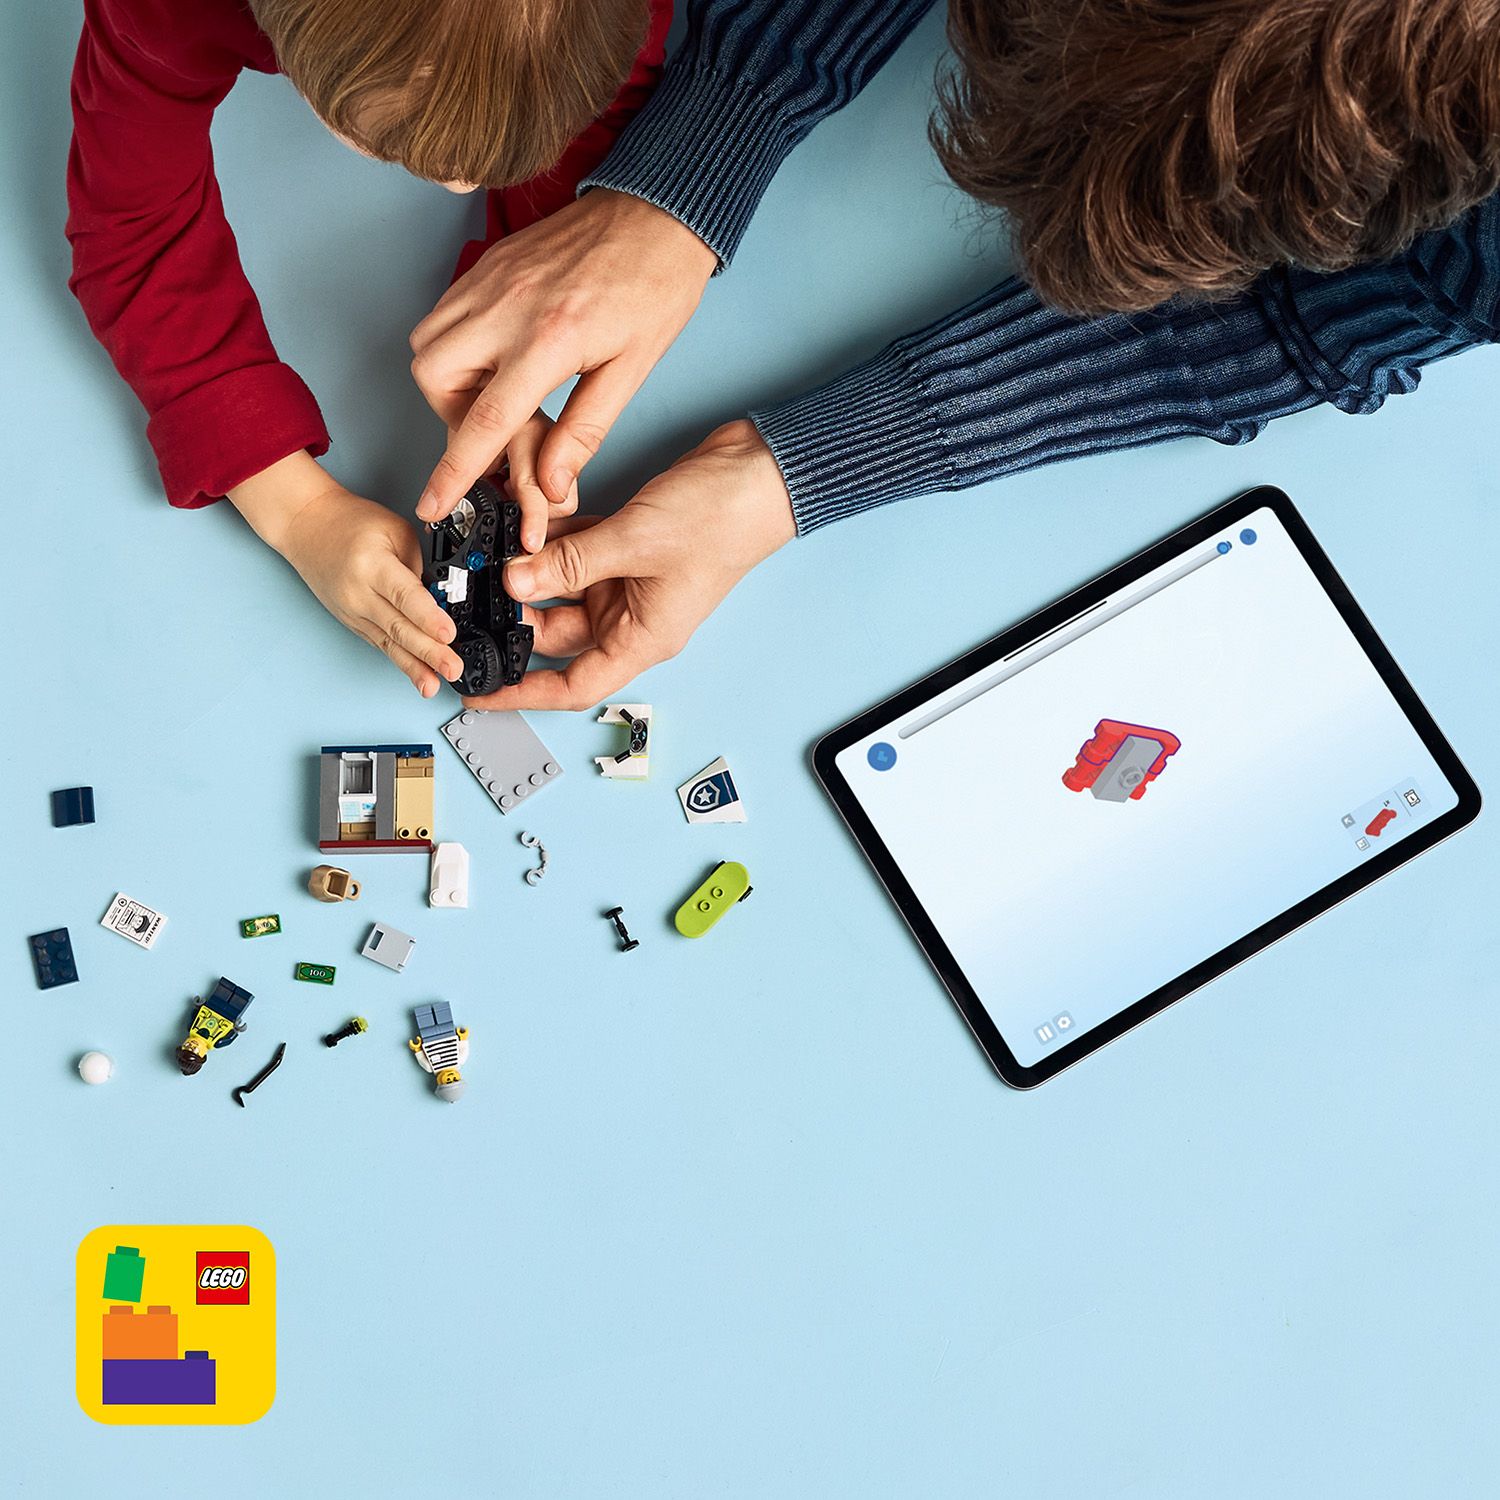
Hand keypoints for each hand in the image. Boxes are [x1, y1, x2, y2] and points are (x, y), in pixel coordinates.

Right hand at [229, 452, 461, 695]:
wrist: (306, 526)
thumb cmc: (350, 524)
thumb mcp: (395, 529)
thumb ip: (420, 563)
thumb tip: (441, 598)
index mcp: (371, 565)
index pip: (404, 595)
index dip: (427, 617)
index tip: (448, 634)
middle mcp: (359, 594)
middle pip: (398, 627)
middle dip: (429, 652)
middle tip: (453, 668)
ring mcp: (353, 612)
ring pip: (389, 644)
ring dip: (414, 667)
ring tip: (434, 685)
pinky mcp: (353, 623)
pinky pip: (382, 645)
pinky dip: (402, 662)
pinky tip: (419, 677)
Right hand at [409, 188, 717, 534]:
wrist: (659, 212)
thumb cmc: (655, 288)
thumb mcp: (631, 371)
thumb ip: (583, 432)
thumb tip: (550, 485)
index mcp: (548, 341)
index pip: (484, 422)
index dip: (454, 471)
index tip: (432, 503)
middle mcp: (506, 307)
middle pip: (433, 377)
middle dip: (450, 415)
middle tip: (494, 425)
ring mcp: (490, 280)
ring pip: (428, 343)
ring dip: (449, 381)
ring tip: (497, 388)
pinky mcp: (487, 263)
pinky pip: (444, 312)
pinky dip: (455, 344)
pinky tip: (497, 354)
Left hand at [462, 421, 796, 710]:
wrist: (759, 473)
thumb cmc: (719, 521)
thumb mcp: (633, 543)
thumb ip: (570, 563)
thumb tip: (515, 580)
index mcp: (641, 638)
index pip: (572, 686)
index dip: (522, 693)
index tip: (479, 693)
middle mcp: (631, 617)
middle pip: (556, 632)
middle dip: (516, 612)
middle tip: (472, 590)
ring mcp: (627, 581)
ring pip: (561, 586)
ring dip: (531, 567)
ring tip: (493, 546)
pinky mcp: (626, 547)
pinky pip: (575, 552)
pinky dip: (550, 538)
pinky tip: (525, 517)